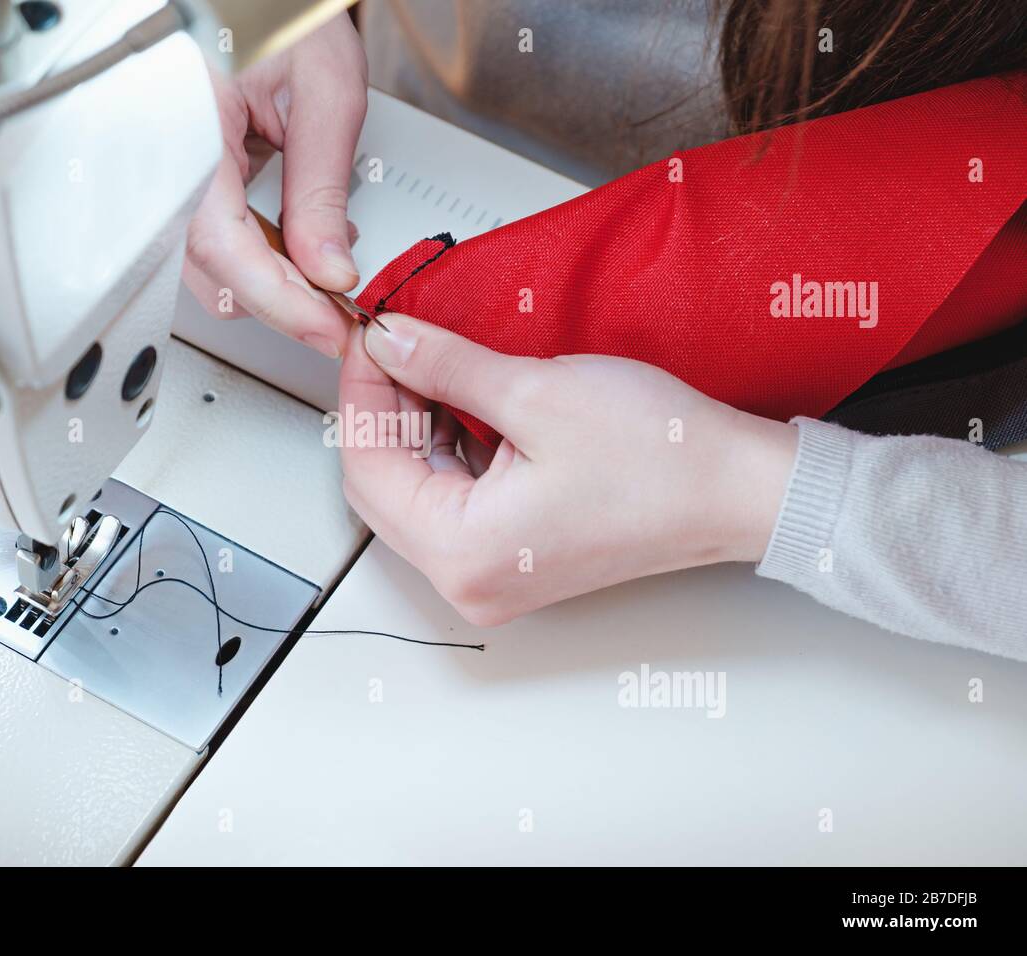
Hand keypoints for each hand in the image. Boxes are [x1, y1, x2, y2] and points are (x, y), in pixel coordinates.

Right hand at [183, 15, 367, 357]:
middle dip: (280, 302)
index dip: (279, 301)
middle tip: (340, 314)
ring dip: (268, 284)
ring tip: (326, 275)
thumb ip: (321, 189)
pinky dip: (254, 257)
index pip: (221, 247)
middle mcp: (160, 156)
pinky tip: (295, 248)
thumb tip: (328, 270)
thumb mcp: (323, 91)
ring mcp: (162, 171)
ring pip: (205, 264)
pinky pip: (206, 238)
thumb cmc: (278, 7)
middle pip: (208, 270)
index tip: (327, 328)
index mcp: (186, 126)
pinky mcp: (175, 178)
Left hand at [338, 315, 798, 625]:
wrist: (738, 491)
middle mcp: (468, 580)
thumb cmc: (663, 460)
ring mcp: (491, 574)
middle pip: (381, 485)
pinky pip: (451, 501)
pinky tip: (460, 401)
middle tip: (394, 344)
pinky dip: (446, 448)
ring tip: (430, 363)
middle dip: (381, 408)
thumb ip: (444, 366)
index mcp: (463, 554)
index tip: (370, 334)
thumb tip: (388, 342)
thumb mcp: (536, 394)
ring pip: (414, 491)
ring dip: (412, 426)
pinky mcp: (513, 557)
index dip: (361, 389)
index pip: (367, 465)